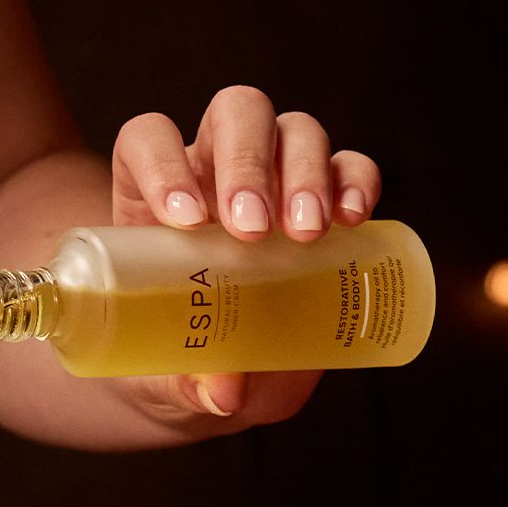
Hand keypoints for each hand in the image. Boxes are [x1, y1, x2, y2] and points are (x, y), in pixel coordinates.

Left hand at [108, 83, 383, 427]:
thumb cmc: (178, 360)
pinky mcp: (327, 200)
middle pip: (234, 115)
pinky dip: (357, 181)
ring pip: (292, 129)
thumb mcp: (168, 378)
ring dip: (304, 171)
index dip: (163, 164)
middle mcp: (214, 167)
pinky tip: (355, 218)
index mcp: (153, 193)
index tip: (186, 221)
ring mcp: (275, 176)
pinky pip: (349, 165)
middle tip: (256, 230)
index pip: (149, 140)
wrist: (222, 374)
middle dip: (248, 164)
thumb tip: (224, 391)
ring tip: (308, 234)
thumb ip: (186, 382)